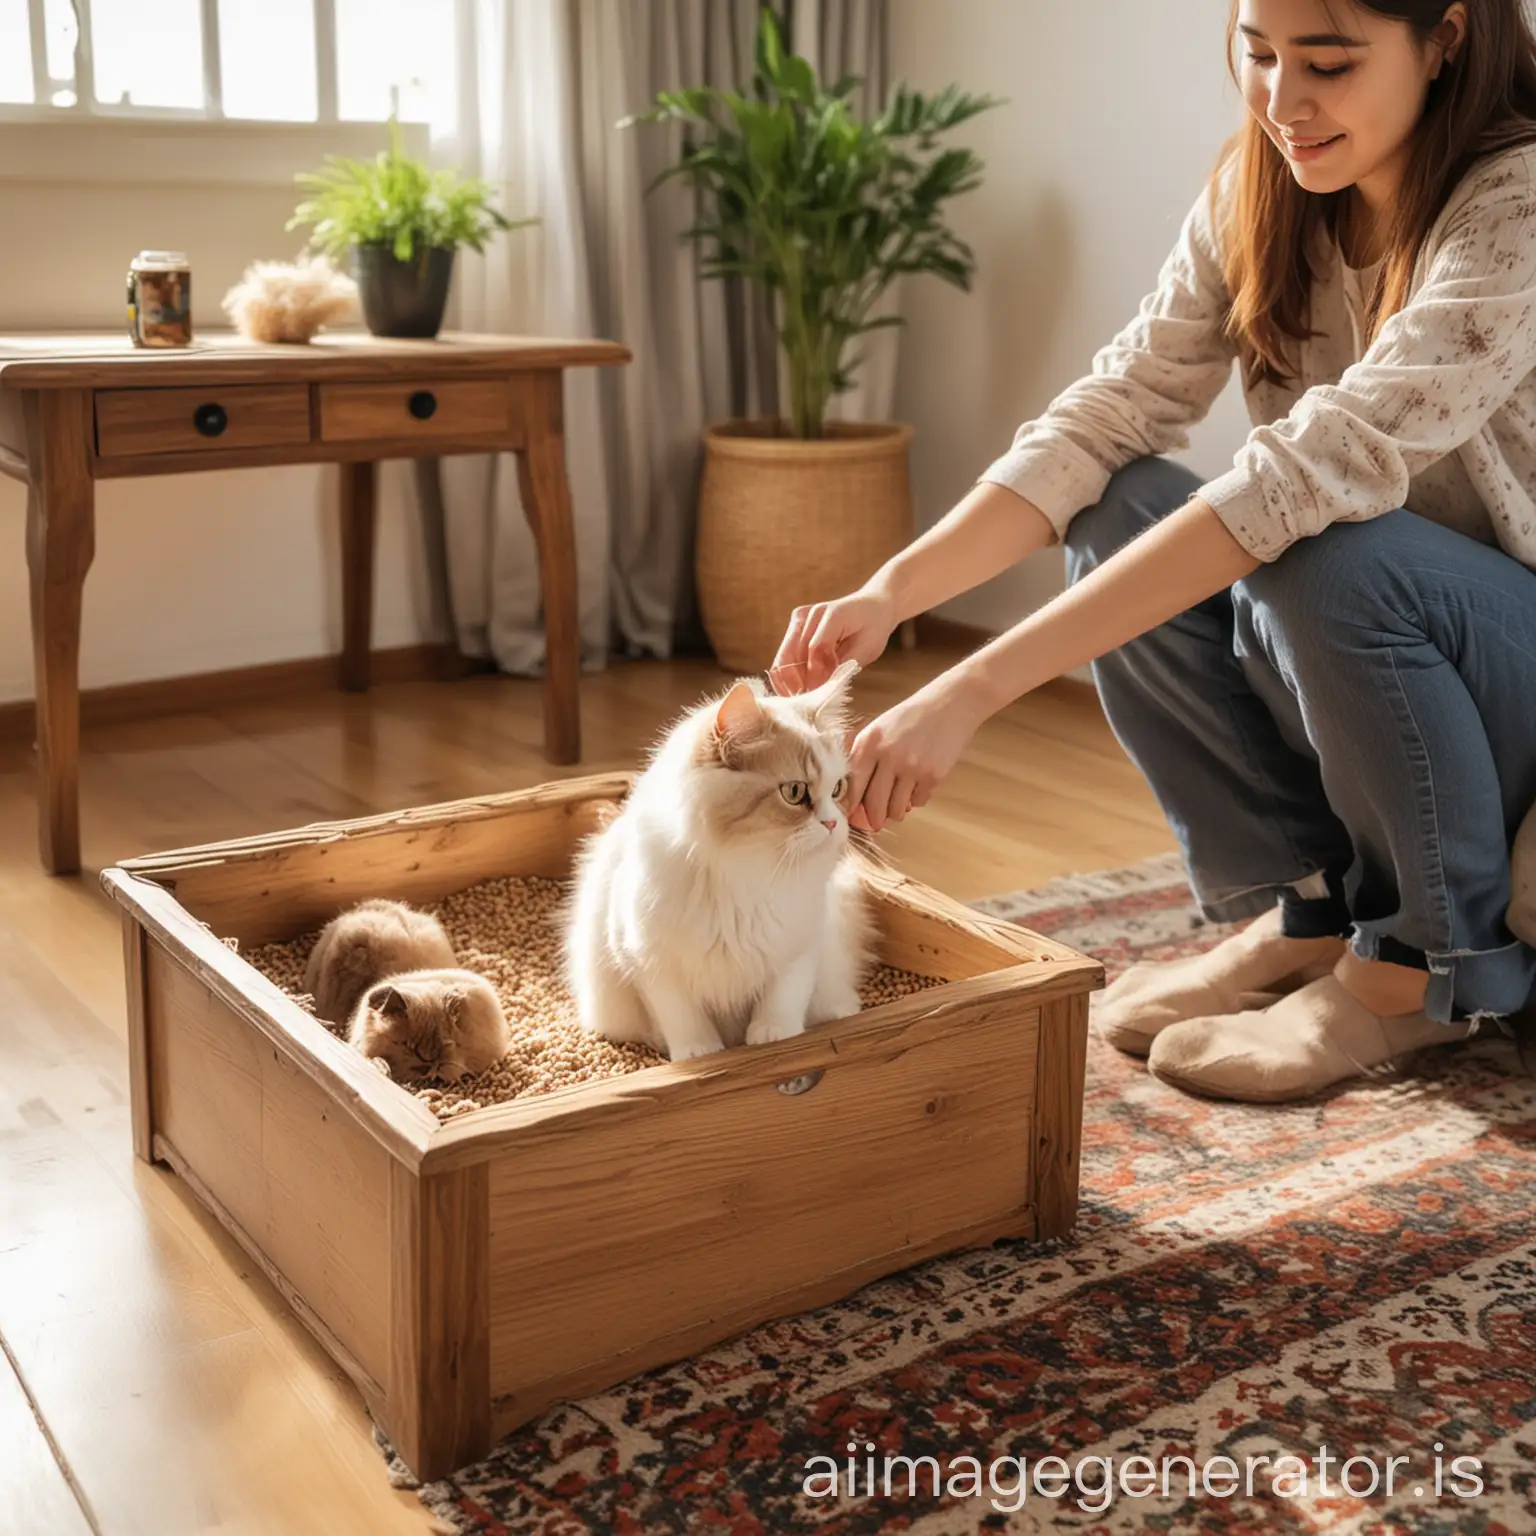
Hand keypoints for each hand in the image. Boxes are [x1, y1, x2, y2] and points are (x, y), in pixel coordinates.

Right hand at [770, 584, 897, 693]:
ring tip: (802, 700)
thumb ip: (843, 666)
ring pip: (783, 658)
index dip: (816, 675)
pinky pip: (784, 656)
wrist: (871, 606)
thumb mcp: (867, 649)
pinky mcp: (794, 627)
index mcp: (833, 614)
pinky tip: (798, 690)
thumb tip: (819, 688)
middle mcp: (810, 614)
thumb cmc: (873, 628)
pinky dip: (788, 676)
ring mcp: (799, 619)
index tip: (819, 697)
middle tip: (805, 706)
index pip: (816, 649)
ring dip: (790, 682)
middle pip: (791, 654)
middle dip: (797, 683)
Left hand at [847, 670, 988, 832]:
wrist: (952, 704)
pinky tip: (918, 785)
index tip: (852, 816)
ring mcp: (912, 767)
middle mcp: (888, 756)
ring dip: (895, 812)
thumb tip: (855, 795)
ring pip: (896, 809)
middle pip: (874, 804)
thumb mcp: (880, 728)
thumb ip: (865, 756)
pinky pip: (918, 802)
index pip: (853, 785)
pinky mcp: (933, 776)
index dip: (851, 806)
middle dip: (873, 819)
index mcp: (869, 743)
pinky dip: (916, 799)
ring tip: (897, 804)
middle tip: (875, 823)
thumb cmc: (912, 717)